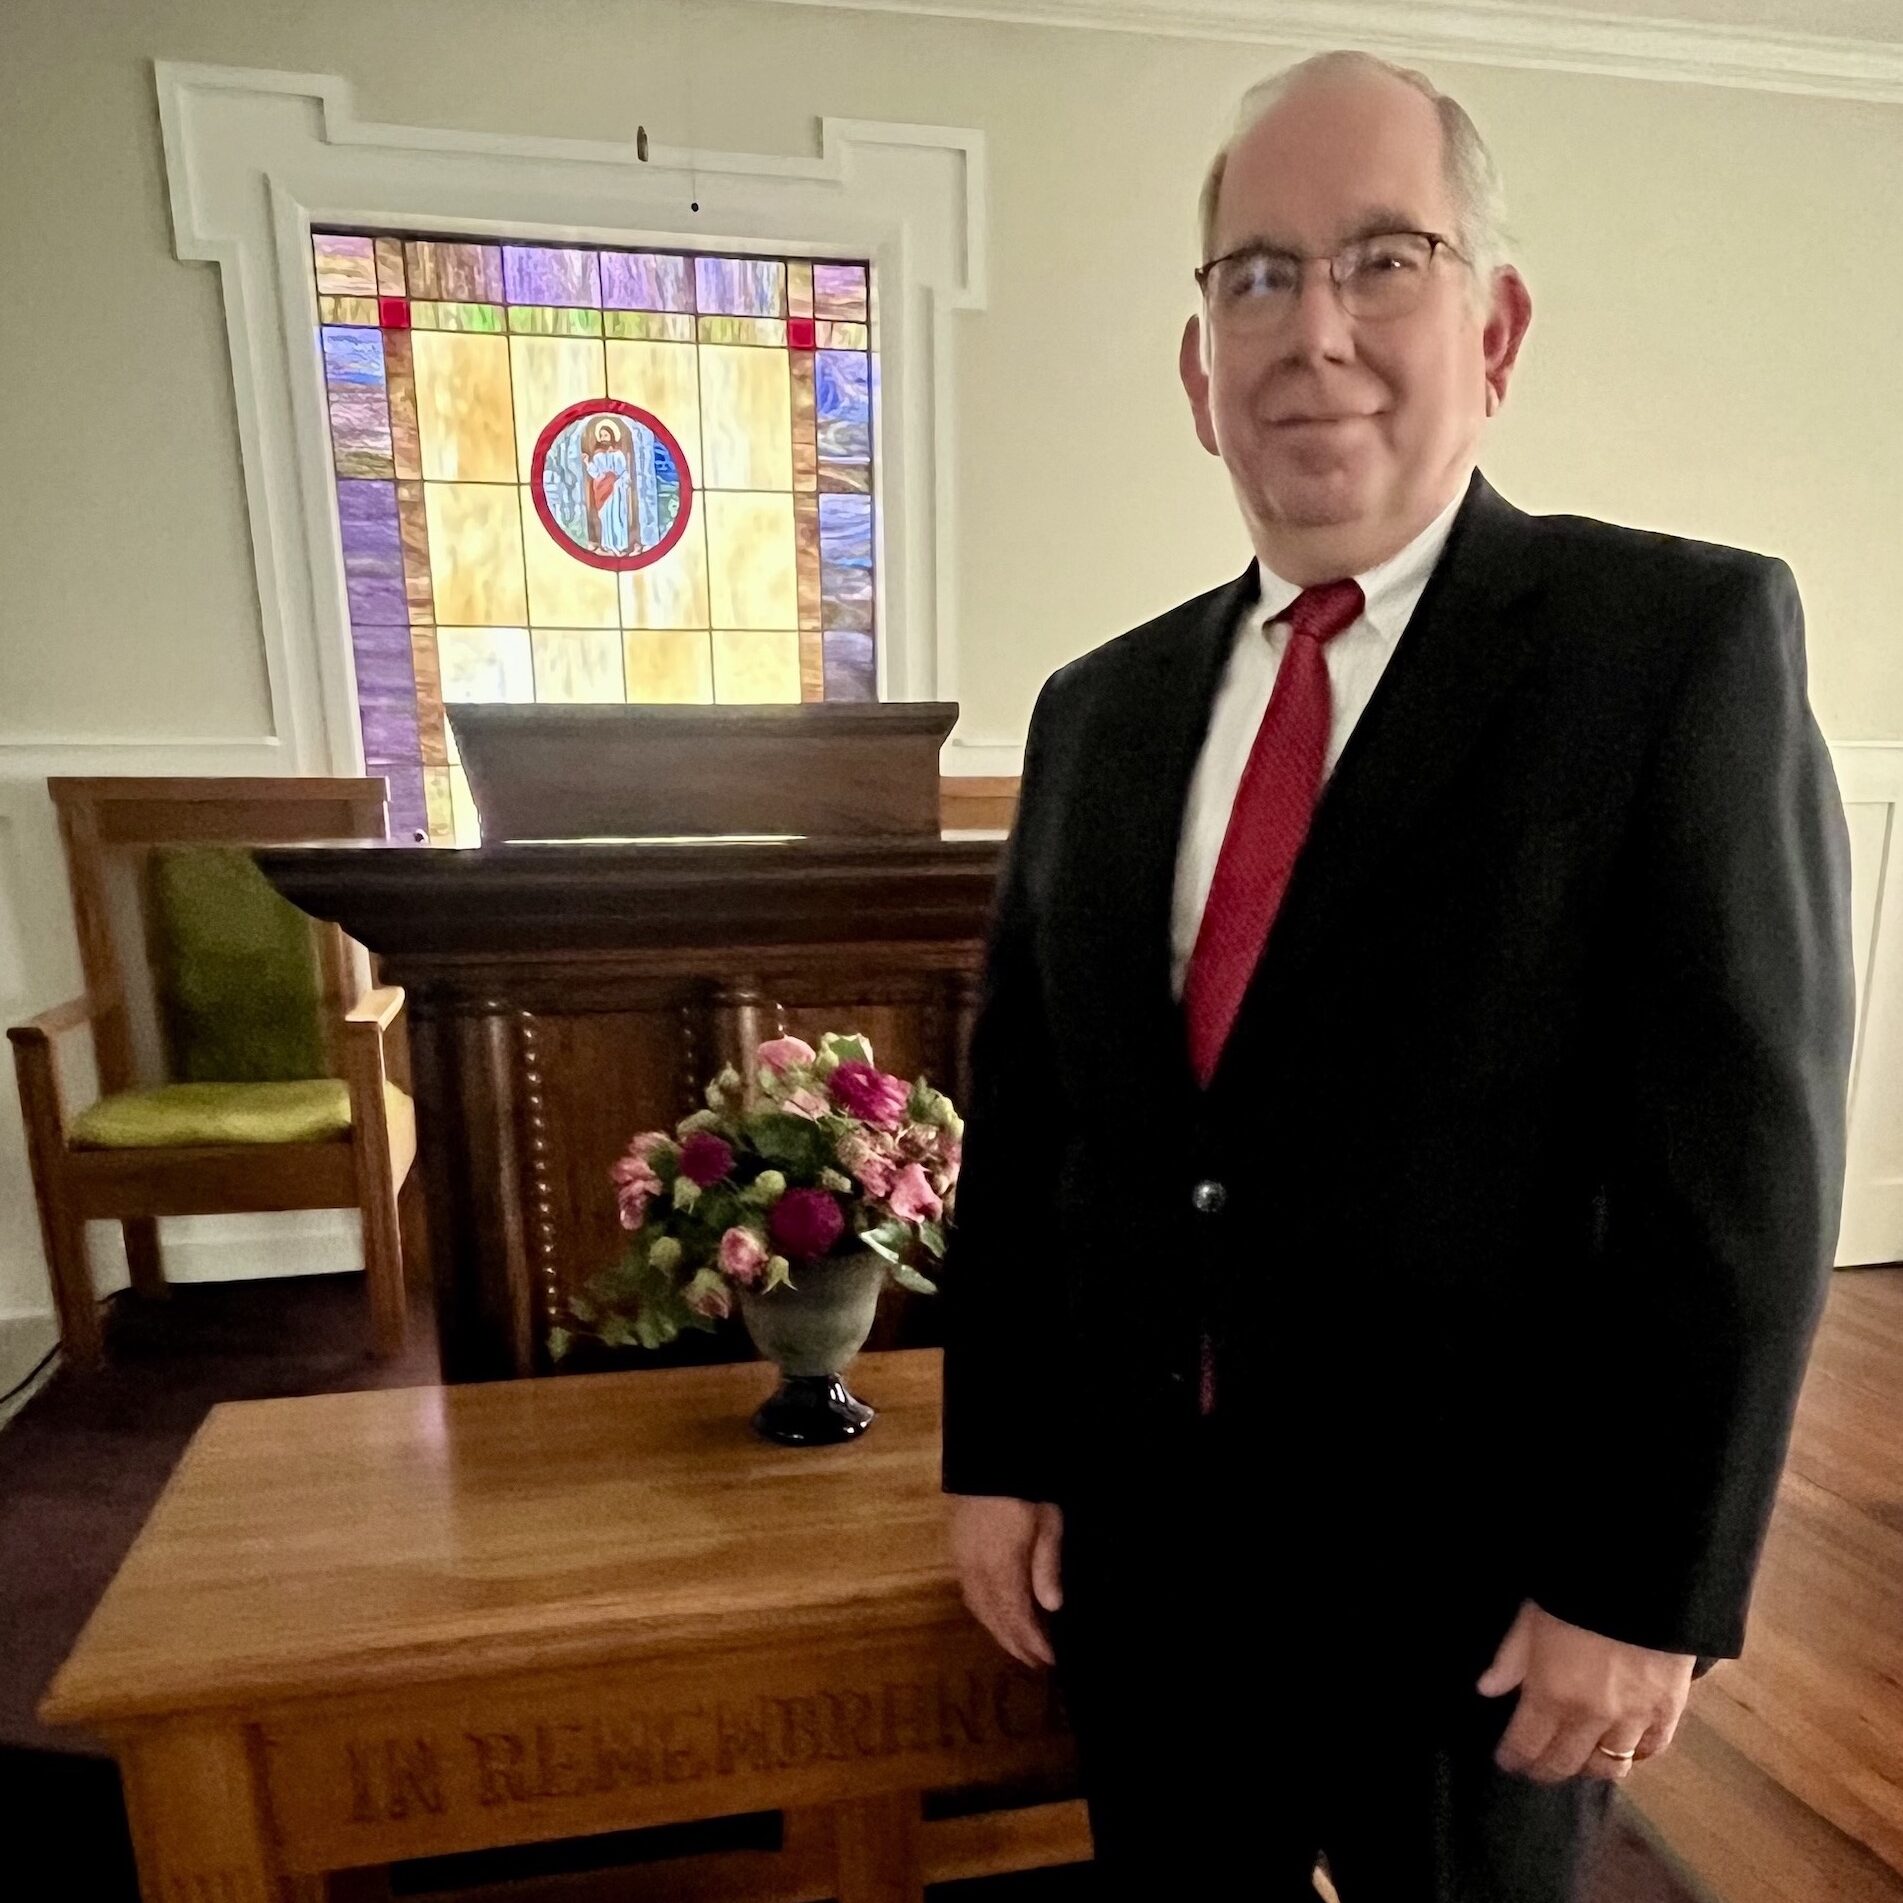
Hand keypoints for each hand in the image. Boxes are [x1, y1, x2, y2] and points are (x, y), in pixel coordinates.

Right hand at [950, 1495, 1063, 1668]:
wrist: (988, 1456)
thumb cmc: (1024, 1488)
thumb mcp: (1047, 1522)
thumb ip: (1047, 1565)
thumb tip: (1051, 1607)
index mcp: (1000, 1566)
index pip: (1015, 1616)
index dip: (1032, 1641)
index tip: (1049, 1659)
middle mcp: (976, 1570)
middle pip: (994, 1617)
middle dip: (1015, 1643)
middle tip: (1036, 1661)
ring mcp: (961, 1560)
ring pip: (978, 1608)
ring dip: (998, 1630)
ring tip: (1019, 1644)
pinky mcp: (956, 1550)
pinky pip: (968, 1592)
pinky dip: (984, 1611)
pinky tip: (995, 1614)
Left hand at [1478, 1599, 1693, 1782]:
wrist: (1643, 1576)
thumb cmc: (1575, 1592)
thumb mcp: (1530, 1617)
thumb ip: (1510, 1659)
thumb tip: (1487, 1689)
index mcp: (1551, 1693)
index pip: (1527, 1744)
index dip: (1514, 1758)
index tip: (1507, 1762)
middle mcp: (1591, 1717)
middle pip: (1566, 1763)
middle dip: (1546, 1770)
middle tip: (1537, 1768)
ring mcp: (1634, 1718)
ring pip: (1610, 1765)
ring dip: (1591, 1767)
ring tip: (1579, 1760)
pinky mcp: (1669, 1710)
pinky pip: (1652, 1749)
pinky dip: (1637, 1755)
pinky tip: (1626, 1749)